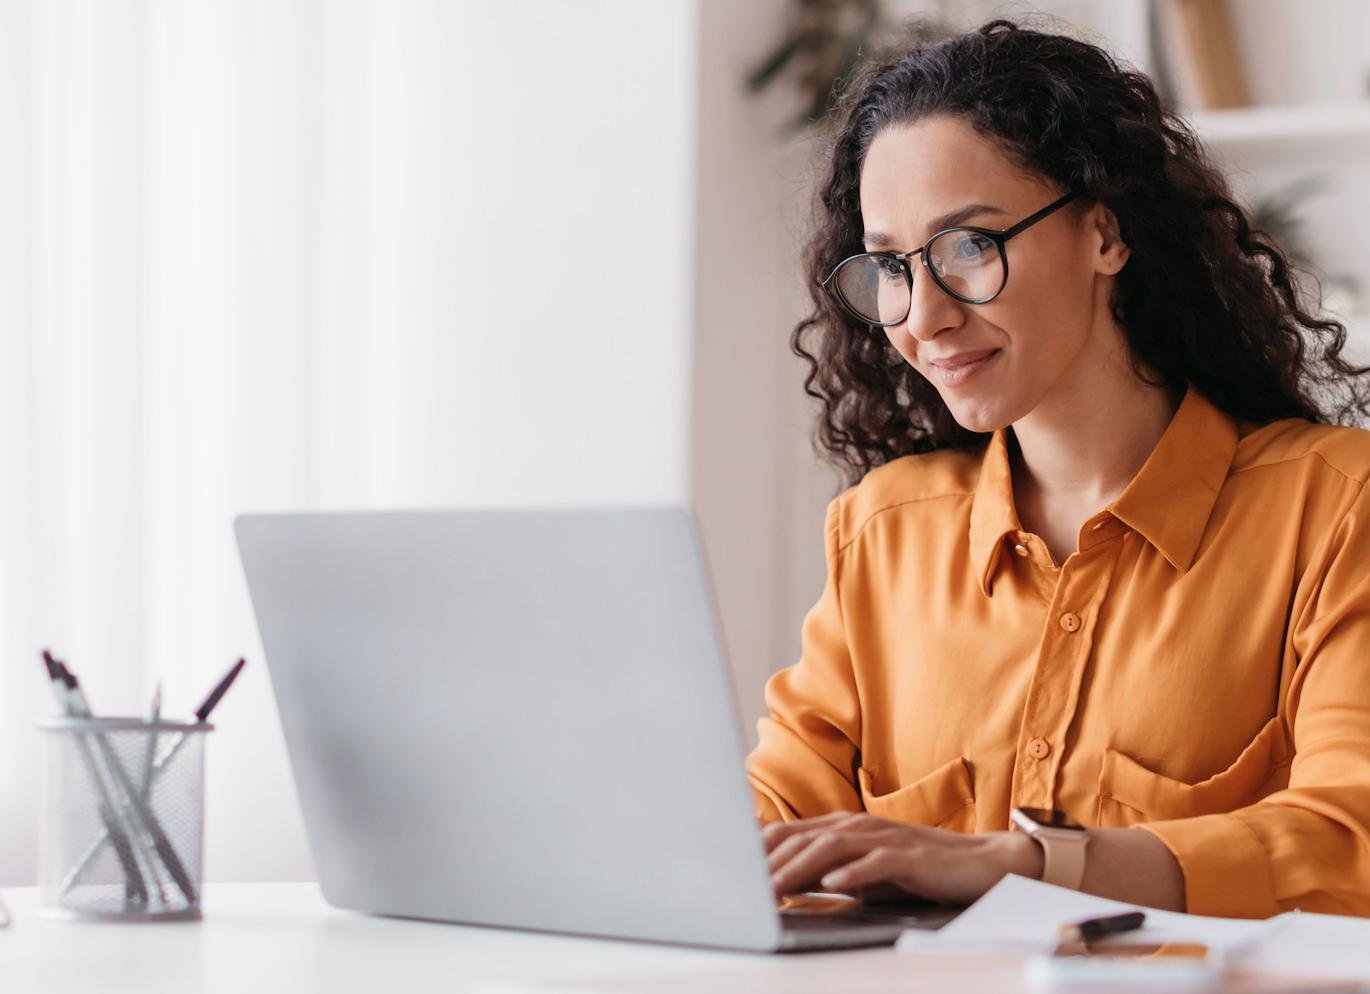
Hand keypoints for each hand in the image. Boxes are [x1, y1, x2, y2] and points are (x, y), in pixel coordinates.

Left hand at [762, 810, 1043, 905]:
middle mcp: (857, 826)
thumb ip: (826, 871)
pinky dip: (850, 873)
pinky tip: (831, 885)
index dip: (754, 853)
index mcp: (841, 827)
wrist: (980, 864)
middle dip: (767, 864)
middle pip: (801, 839)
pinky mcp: (909, 856)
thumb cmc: (917, 869)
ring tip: (773, 888)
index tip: (726, 873)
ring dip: (798, 869)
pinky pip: (875, 863)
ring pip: (830, 848)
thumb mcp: (863, 871)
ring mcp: (883, 838)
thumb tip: (783, 883)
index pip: (786, 834)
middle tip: (739, 888)